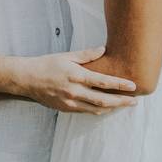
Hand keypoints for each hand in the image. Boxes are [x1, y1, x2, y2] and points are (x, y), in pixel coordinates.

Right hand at [14, 46, 138, 114]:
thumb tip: (103, 49)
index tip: (133, 86)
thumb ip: (86, 55)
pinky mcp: (66, 109)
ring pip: (96, 109)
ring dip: (112, 108)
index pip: (103, 82)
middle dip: (121, 102)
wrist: (27, 79)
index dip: (120, 84)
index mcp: (76, 76)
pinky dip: (99, 110)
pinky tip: (106, 107)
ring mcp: (70, 102)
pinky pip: (86, 112)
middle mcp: (75, 91)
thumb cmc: (47, 64)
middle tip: (134, 102)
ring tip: (123, 105)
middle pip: (103, 100)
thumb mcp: (66, 56)